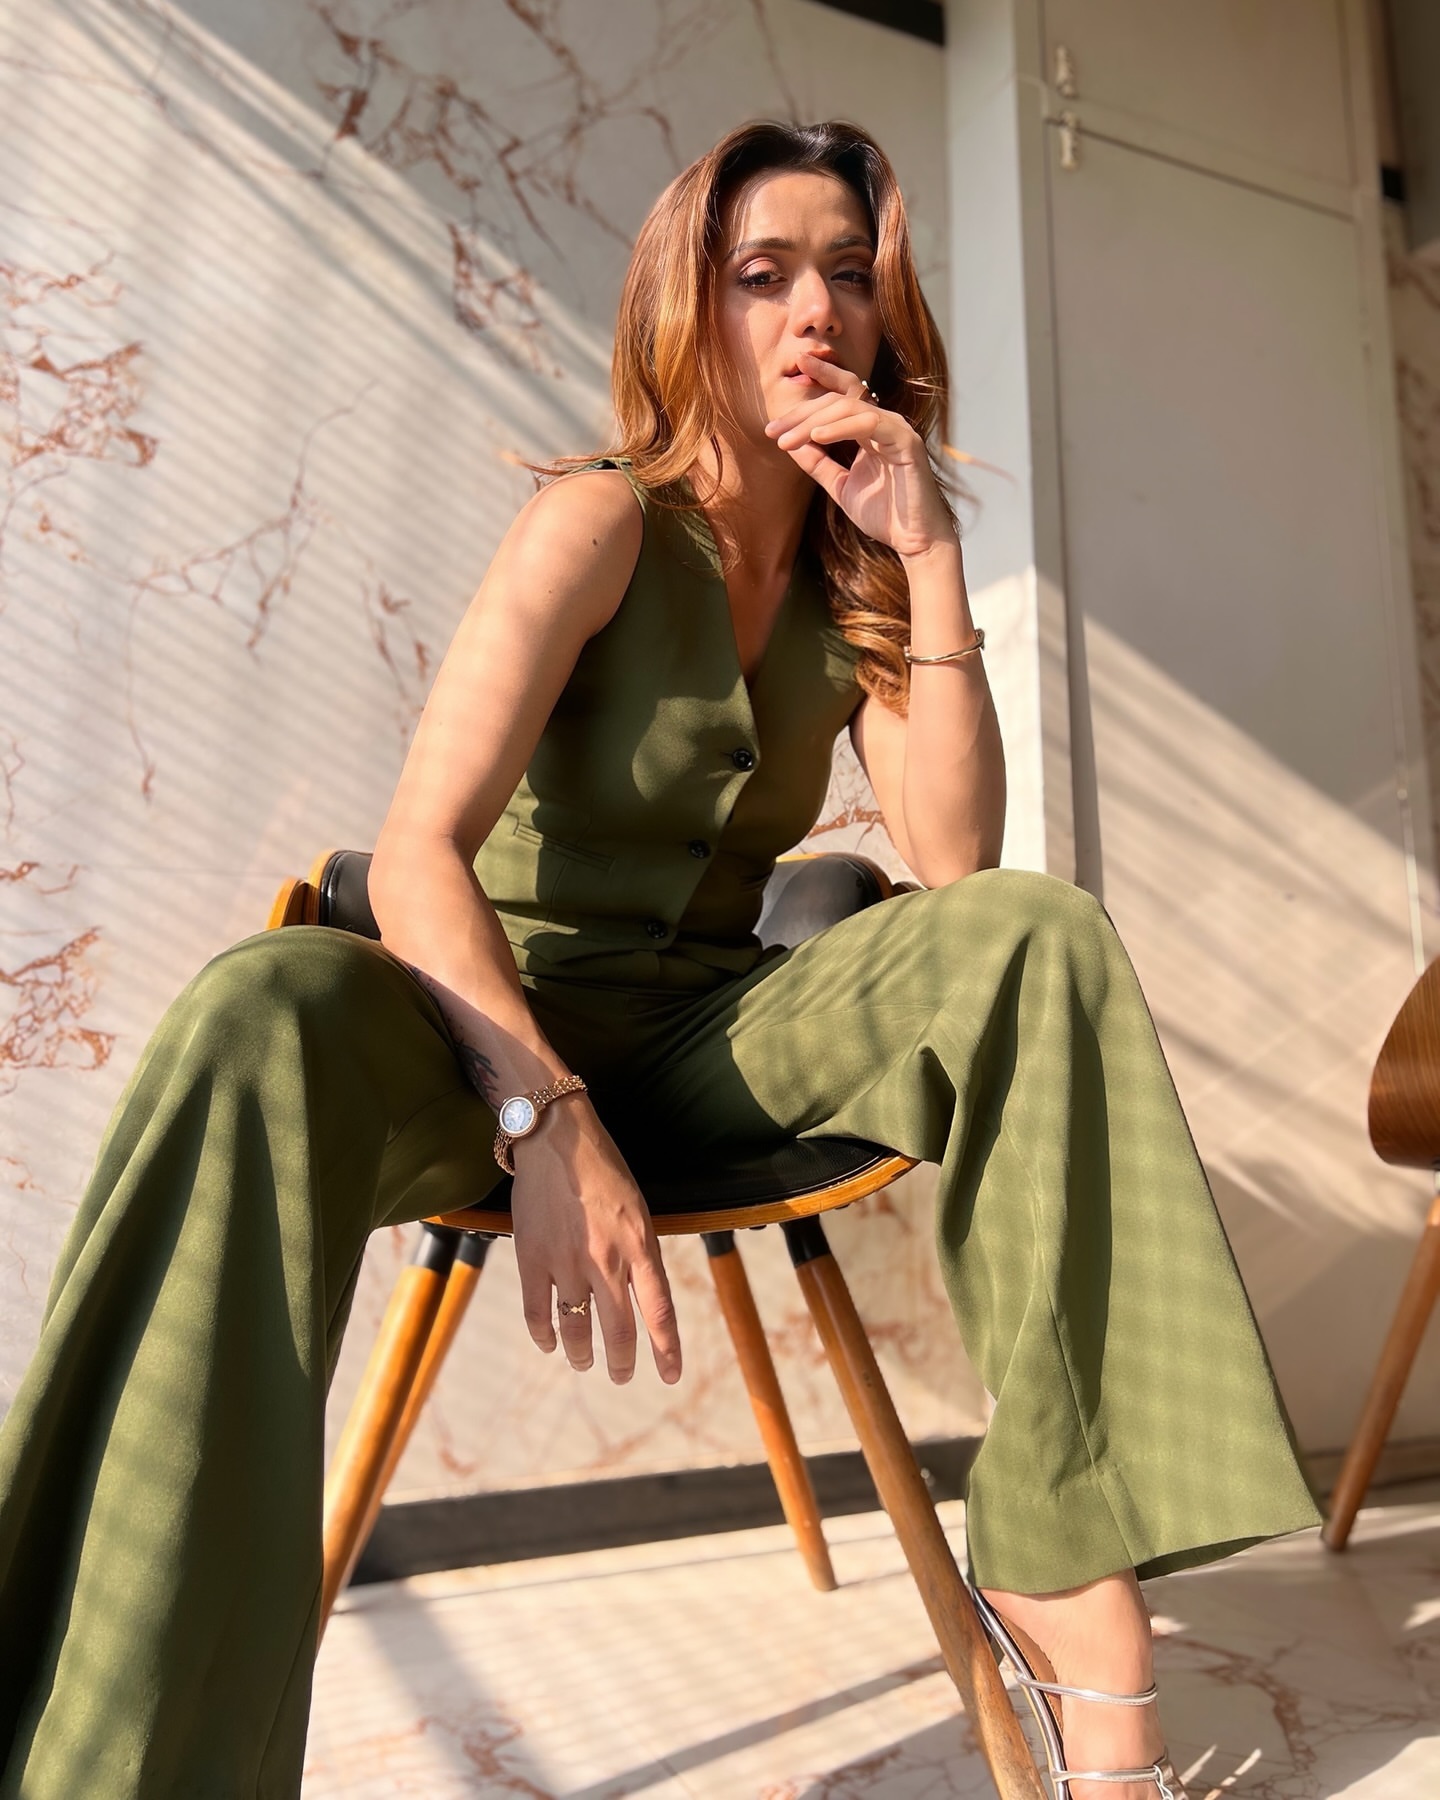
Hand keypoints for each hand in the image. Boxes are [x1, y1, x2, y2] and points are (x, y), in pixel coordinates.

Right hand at [509, 1098, 681, 1385]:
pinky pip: (537, 1312)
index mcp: (639, 1245)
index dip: (667, 1349)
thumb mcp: (638, 1209)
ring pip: (576, 1328)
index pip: (660, 1311)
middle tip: (621, 1375)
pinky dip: (543, 1335)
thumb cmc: (603, 1169)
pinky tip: (548, 1343)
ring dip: (582, 1353)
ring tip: (584, 1362)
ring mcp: (566, 1262)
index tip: (670, 1376)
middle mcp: (605, 1260)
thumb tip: (642, 1293)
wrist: (556, 1139)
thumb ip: (641, 1251)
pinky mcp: (531, 1258)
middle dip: (621, 1362)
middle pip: (618, 1331)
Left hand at [763, 350, 956, 559]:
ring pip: (850, 407)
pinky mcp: (906, 442)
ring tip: (787, 440)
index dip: (822, 376)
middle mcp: (885, 423)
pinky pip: (869, 424)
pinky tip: (817, 437)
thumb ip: (818, 464)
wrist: (913, 541)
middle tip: (773, 431)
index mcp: (871, 429)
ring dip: (813, 422)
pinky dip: (841, 428)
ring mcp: (897, 429)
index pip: (843, 394)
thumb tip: (791, 444)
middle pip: (838, 400)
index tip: (796, 367)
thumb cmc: (884, 514)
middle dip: (802, 413)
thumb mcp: (841, 485)